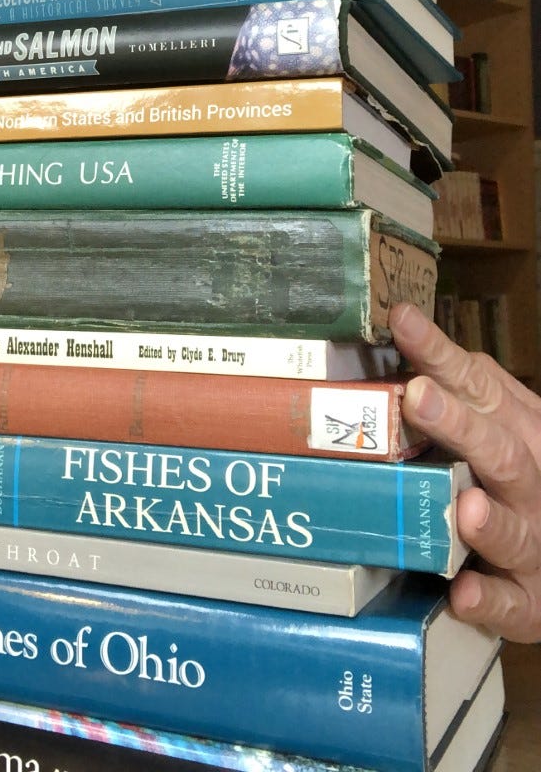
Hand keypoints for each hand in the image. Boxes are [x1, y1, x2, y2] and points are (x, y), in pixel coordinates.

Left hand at [391, 301, 540, 640]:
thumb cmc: (522, 480)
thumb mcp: (506, 426)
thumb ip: (469, 391)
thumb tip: (413, 340)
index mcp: (522, 433)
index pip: (480, 387)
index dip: (440, 355)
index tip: (402, 322)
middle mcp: (531, 485)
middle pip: (502, 453)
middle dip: (462, 427)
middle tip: (418, 397)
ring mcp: (534, 545)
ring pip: (516, 532)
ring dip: (490, 523)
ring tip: (465, 508)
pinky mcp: (531, 603)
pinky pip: (512, 607)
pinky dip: (491, 602)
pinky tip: (465, 595)